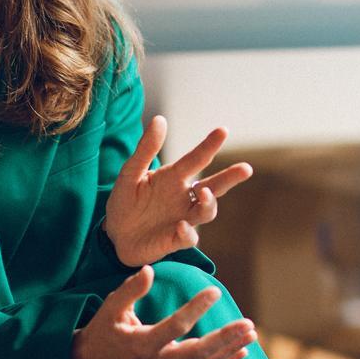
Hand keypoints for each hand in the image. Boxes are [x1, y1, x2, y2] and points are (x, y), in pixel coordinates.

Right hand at [70, 265, 256, 358]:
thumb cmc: (102, 331)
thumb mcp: (110, 307)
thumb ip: (131, 289)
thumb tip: (150, 270)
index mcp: (141, 344)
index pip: (176, 327)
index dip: (196, 309)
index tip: (215, 291)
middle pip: (198, 354)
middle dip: (225, 339)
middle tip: (248, 323)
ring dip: (230, 351)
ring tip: (251, 334)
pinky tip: (242, 352)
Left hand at [104, 116, 253, 266]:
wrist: (113, 235)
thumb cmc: (124, 202)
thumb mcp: (130, 173)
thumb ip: (146, 149)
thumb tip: (160, 119)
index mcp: (174, 177)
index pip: (196, 159)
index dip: (209, 145)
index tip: (222, 131)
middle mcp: (184, 197)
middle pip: (214, 186)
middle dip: (230, 177)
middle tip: (246, 168)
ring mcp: (183, 219)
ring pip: (207, 211)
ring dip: (209, 203)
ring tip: (205, 194)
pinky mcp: (175, 240)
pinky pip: (189, 237)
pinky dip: (188, 232)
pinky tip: (181, 226)